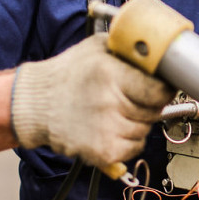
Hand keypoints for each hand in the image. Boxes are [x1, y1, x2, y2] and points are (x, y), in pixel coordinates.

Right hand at [11, 34, 174, 169]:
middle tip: (130, 96)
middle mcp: (109, 103)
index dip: (163, 88)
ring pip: (146, 129)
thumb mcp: (97, 48)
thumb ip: (128, 48)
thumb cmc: (68, 74)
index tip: (161, 86)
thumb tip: (161, 52)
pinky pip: (135, 147)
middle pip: (155, 110)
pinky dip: (129, 140)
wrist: (35, 104)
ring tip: (115, 110)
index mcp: (110, 75)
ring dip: (137, 121)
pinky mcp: (103, 152)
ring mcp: (106, 130)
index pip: (158, 90)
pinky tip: (112, 127)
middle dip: (149, 103)